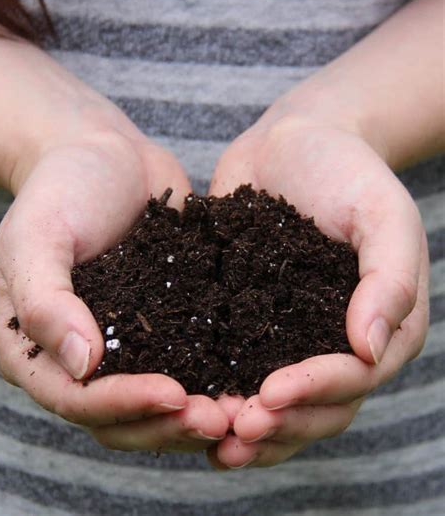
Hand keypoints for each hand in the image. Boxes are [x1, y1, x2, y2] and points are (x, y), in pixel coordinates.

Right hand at [0, 111, 228, 452]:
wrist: (108, 154)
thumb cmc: (63, 187)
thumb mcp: (38, 235)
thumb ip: (47, 300)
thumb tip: (82, 367)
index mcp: (33, 347)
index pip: (75, 398)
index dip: (122, 404)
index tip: (174, 395)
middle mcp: (78, 357)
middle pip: (119, 416)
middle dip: (168, 423)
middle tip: (222, 418)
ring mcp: (124, 344)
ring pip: (156, 403)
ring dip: (196, 413)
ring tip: (243, 411)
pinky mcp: (164, 324)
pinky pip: (187, 361)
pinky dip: (214, 378)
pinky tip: (252, 378)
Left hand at [205, 102, 428, 468]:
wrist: (293, 141)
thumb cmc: (345, 169)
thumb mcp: (381, 212)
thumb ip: (390, 277)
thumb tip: (370, 349)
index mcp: (382, 323)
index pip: (355, 376)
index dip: (315, 392)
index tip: (271, 393)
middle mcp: (337, 339)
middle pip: (317, 405)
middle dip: (279, 423)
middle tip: (235, 429)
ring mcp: (292, 334)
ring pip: (278, 402)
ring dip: (249, 428)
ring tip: (212, 440)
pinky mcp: (249, 319)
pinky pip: (239, 366)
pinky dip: (221, 394)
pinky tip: (190, 411)